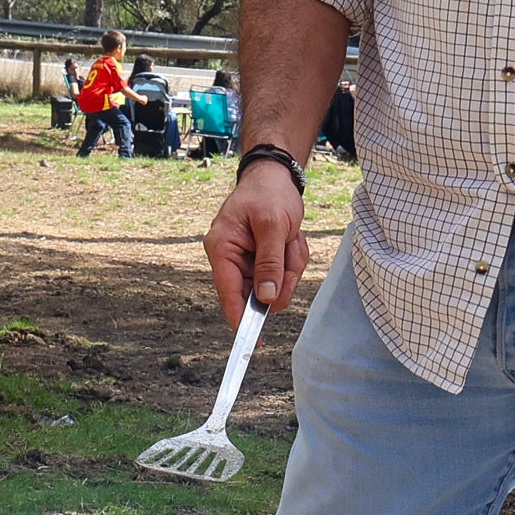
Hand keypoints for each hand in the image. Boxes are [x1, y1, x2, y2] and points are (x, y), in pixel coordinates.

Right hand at [204, 161, 310, 324]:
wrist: (277, 174)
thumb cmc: (269, 193)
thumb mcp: (272, 226)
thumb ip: (269, 263)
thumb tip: (266, 298)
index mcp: (221, 248)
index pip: (228, 292)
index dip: (240, 317)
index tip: (252, 340)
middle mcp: (230, 257)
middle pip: (259, 291)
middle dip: (282, 274)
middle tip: (289, 248)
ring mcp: (247, 259)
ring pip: (276, 283)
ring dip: (290, 263)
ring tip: (290, 236)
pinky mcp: (262, 258)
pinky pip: (283, 273)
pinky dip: (293, 258)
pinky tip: (291, 237)